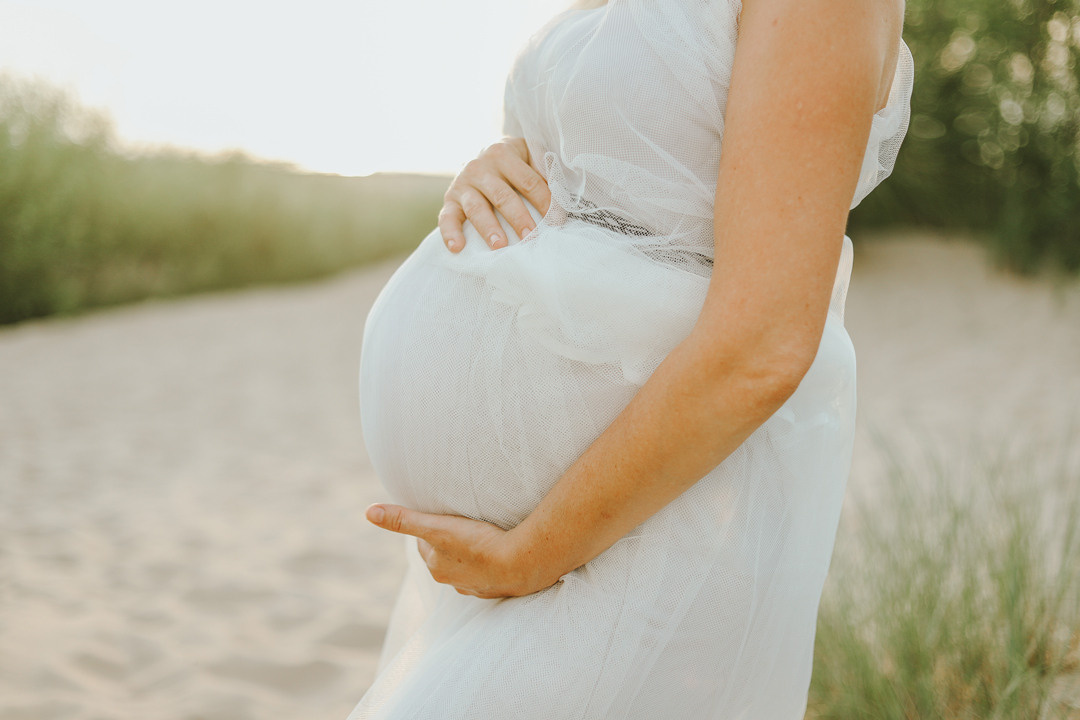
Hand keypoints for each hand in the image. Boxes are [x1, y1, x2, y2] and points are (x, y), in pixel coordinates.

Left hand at [365, 503, 555, 598]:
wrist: (522, 565)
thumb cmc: (478, 544)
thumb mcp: (437, 527)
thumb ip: (403, 519)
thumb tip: (368, 511)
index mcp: (436, 567)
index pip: (425, 544)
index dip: (431, 527)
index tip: (440, 515)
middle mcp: (453, 582)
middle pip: (445, 556)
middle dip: (449, 542)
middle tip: (461, 523)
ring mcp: (478, 587)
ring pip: (467, 567)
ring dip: (471, 554)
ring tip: (482, 536)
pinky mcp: (500, 588)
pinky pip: (490, 574)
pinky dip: (491, 563)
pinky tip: (500, 552)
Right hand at [439, 136, 551, 252]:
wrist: (482, 156)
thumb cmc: (514, 162)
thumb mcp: (530, 156)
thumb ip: (544, 170)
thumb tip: (562, 195)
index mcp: (503, 153)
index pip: (528, 181)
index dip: (545, 202)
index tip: (557, 222)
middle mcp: (480, 167)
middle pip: (502, 196)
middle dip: (518, 218)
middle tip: (531, 238)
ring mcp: (462, 183)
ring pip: (476, 208)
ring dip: (488, 228)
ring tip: (500, 246)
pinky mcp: (449, 200)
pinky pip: (446, 217)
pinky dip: (449, 233)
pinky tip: (457, 248)